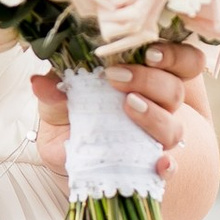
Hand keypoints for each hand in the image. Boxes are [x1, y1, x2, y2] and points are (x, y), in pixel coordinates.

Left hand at [30, 41, 208, 184]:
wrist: (68, 157)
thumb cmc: (68, 116)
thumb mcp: (56, 101)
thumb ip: (54, 91)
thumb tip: (39, 83)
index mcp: (145, 76)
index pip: (179, 59)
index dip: (172, 54)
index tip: (148, 52)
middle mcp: (158, 105)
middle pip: (174, 89)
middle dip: (148, 80)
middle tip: (117, 78)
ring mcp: (157, 137)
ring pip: (175, 124)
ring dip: (154, 115)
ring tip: (127, 107)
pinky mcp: (152, 164)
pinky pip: (170, 167)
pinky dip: (168, 166)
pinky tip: (160, 164)